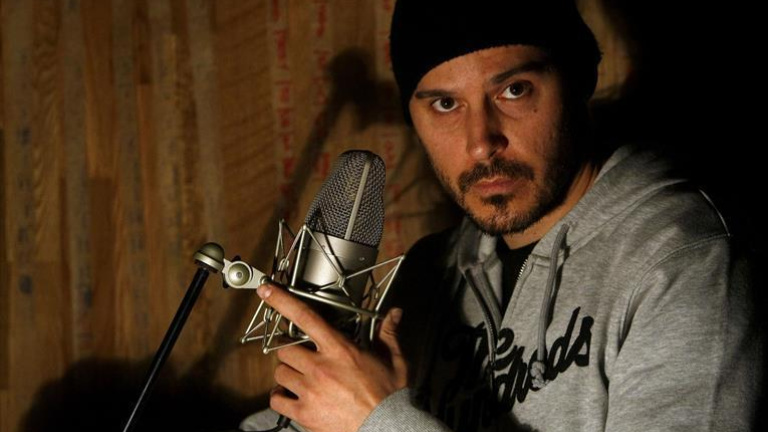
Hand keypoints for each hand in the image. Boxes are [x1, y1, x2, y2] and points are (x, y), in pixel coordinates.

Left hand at [257, 283, 407, 431]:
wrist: (386, 427)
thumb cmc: (388, 396)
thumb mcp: (393, 360)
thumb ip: (388, 334)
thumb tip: (395, 314)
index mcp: (340, 350)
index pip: (305, 317)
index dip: (282, 301)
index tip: (267, 290)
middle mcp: (320, 367)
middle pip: (285, 348)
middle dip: (290, 350)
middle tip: (301, 355)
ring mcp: (310, 391)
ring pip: (280, 373)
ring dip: (287, 373)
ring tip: (299, 377)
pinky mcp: (304, 413)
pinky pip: (277, 401)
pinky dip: (280, 398)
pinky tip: (291, 396)